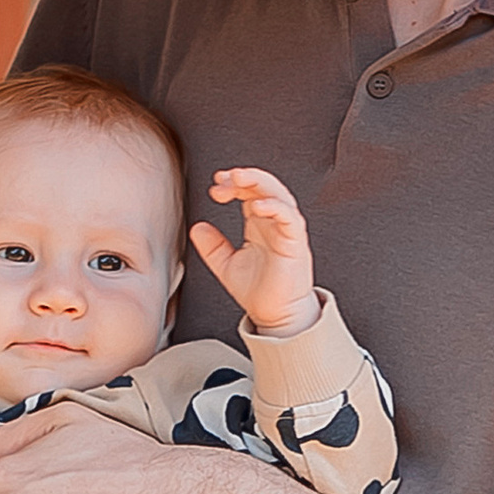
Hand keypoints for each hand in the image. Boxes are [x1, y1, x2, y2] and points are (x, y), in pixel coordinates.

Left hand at [191, 167, 318, 336]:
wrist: (277, 316)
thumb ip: (212, 247)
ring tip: (239, 177)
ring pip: (279, 195)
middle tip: (224, 177)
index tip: (215, 186)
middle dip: (244, 177)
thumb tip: (197, 228)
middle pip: (264, 187)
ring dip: (259, 182)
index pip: (249, 192)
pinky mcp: (296, 244)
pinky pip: (290, 218)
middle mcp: (274, 224)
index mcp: (259, 224)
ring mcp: (287, 232)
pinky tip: (258, 205)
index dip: (233, 184)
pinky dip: (276, 207)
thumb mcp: (226, 266)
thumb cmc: (260, 292)